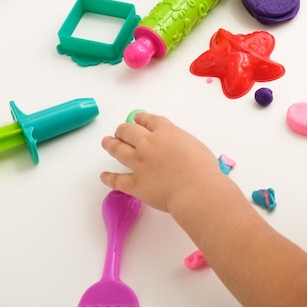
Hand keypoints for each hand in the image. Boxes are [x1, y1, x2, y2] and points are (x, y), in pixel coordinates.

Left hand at [100, 112, 220, 211]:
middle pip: (129, 131)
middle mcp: (148, 144)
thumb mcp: (194, 144)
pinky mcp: (135, 183)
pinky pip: (117, 180)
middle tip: (120, 131)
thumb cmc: (202, 168)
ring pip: (118, 150)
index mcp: (166, 132)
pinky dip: (109, 177)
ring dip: (111, 144)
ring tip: (107, 142)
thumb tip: (175, 147)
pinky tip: (104, 176)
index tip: (138, 118)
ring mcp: (139, 163)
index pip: (149, 120)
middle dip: (123, 130)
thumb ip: (180, 142)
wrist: (196, 189)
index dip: (141, 118)